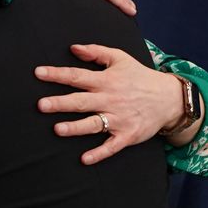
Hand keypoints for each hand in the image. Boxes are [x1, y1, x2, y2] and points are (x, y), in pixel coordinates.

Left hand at [35, 44, 183, 164]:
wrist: (169, 98)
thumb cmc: (140, 76)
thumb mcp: (120, 58)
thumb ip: (96, 52)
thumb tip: (73, 48)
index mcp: (106, 80)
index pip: (77, 76)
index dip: (57, 74)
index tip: (38, 73)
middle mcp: (110, 99)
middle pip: (81, 101)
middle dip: (60, 103)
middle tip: (40, 105)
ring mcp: (119, 119)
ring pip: (94, 124)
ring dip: (75, 128)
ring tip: (57, 129)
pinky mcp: (127, 135)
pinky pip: (111, 146)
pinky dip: (99, 153)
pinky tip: (84, 159)